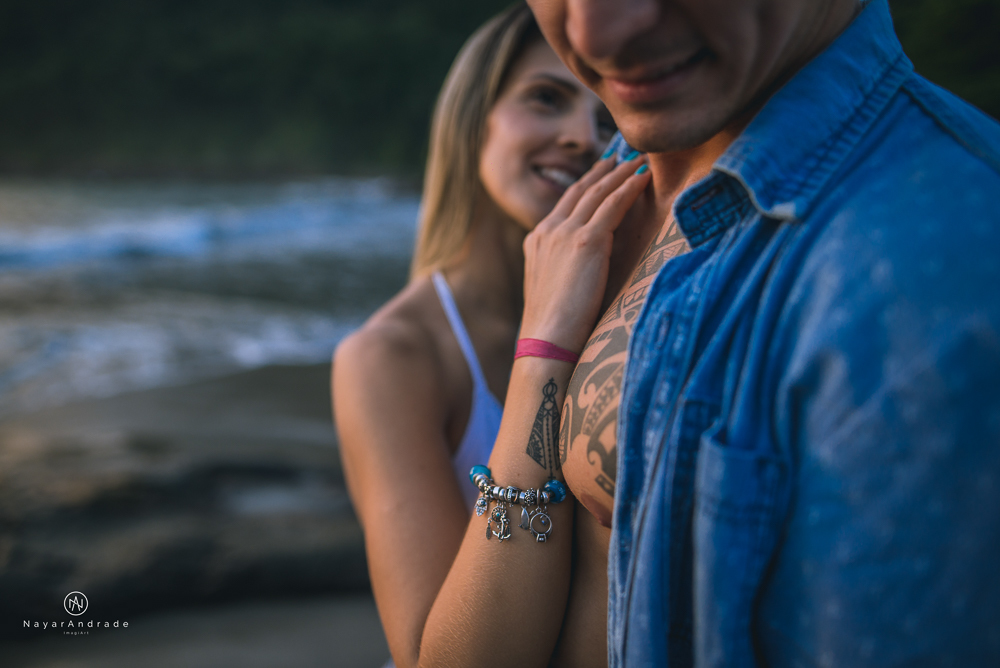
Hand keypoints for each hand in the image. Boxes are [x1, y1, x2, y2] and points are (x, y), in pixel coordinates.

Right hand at [520, 154, 650, 353]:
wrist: (546, 340)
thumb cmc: (554, 328)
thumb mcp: (554, 289)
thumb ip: (565, 268)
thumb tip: (584, 269)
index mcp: (537, 241)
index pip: (565, 204)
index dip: (585, 185)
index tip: (601, 172)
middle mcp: (547, 230)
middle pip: (580, 191)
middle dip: (602, 171)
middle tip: (620, 156)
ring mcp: (564, 233)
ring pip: (597, 192)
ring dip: (620, 173)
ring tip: (638, 160)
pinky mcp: (586, 241)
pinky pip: (612, 204)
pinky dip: (629, 187)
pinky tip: (643, 177)